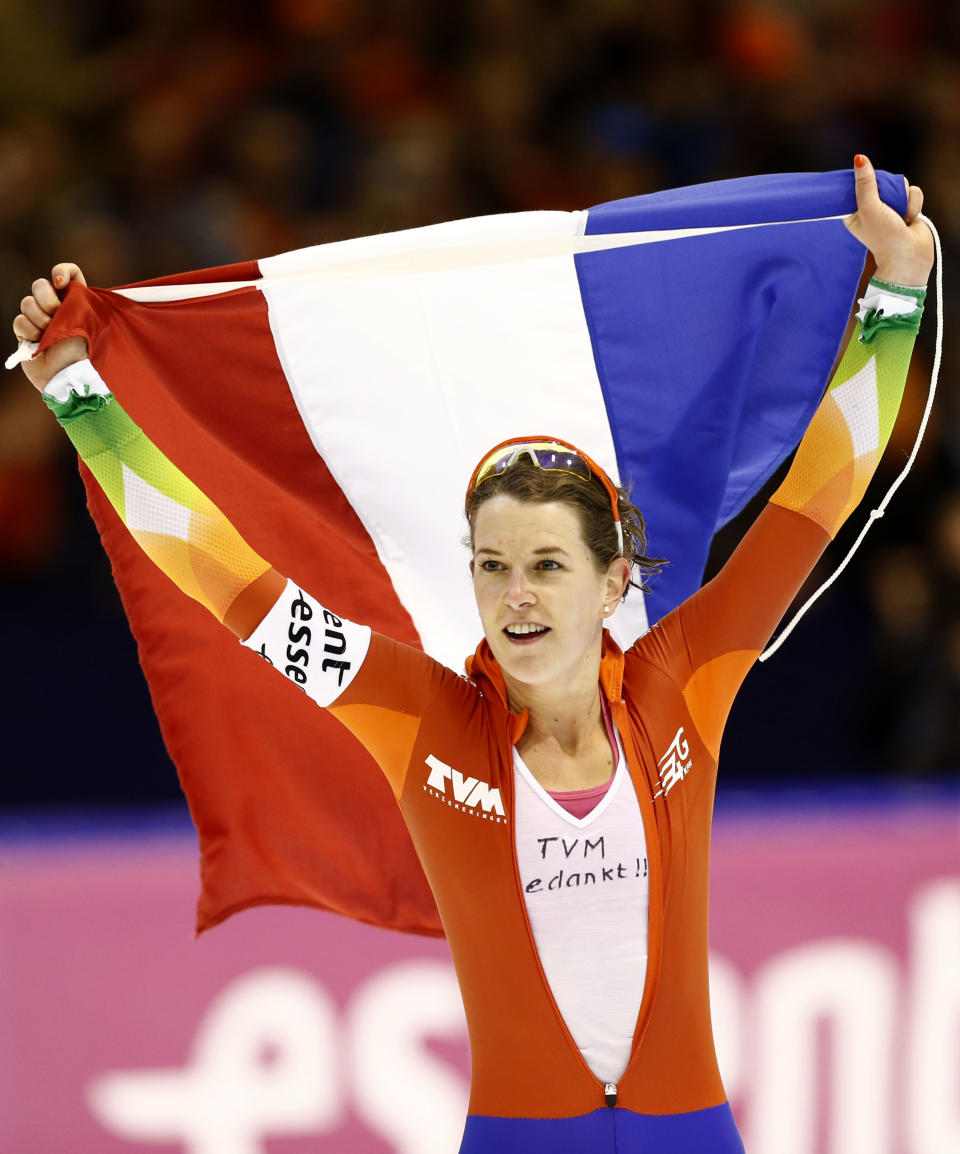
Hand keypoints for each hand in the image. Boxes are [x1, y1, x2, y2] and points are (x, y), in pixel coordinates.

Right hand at [12, 263, 88, 391]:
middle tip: (55, 314)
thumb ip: (76, 295)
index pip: (70, 272)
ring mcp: (40, 319)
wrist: (65, 374)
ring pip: (27, 303)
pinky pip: (19, 321)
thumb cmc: (80, 348)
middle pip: (40, 284)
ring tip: (48, 335)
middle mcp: (58, 308)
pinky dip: (29, 332)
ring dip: (39, 320)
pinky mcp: (25, 332)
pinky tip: (38, 342)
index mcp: (77, 301)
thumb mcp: (87, 319)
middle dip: (46, 299)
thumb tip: (60, 281)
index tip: (62, 284)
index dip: (63, 272)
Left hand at [843, 155, 933, 286]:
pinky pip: (913, 192)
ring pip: (899, 185)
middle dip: (888, 189)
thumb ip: (865, 183)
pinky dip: (913, 203)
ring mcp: (890, 208)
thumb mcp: (869, 207)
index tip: (865, 178)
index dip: (863, 180)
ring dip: (902, 197)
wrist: (909, 254)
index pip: (856, 185)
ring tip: (899, 215)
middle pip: (881, 180)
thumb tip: (859, 159)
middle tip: (886, 204)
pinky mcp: (906, 208)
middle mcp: (872, 208)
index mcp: (855, 211)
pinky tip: (909, 218)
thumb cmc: (883, 236)